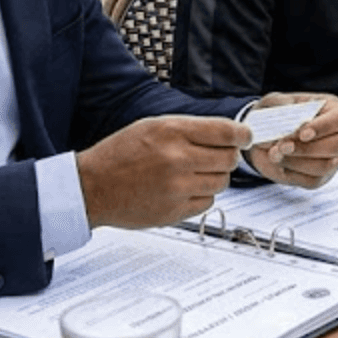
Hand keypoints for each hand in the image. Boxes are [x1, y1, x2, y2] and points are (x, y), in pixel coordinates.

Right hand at [75, 115, 250, 227]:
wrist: (91, 187)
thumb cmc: (119, 155)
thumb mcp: (151, 127)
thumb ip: (189, 129)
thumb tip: (227, 134)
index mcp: (171, 132)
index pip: (225, 131)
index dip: (242, 134)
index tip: (245, 137)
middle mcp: (177, 159)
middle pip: (229, 159)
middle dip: (229, 156)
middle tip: (219, 156)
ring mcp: (176, 188)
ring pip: (221, 182)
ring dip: (215, 177)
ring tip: (195, 173)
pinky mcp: (174, 211)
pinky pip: (207, 203)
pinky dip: (202, 196)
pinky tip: (184, 189)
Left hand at [244, 94, 337, 188]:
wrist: (265, 135)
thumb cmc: (276, 113)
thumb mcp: (274, 103)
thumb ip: (277, 107)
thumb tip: (281, 124)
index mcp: (332, 110)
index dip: (322, 127)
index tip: (302, 134)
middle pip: (336, 145)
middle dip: (307, 148)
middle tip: (281, 147)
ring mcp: (333, 157)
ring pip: (325, 165)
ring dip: (297, 162)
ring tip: (274, 155)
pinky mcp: (321, 176)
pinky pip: (313, 180)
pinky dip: (293, 173)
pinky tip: (280, 164)